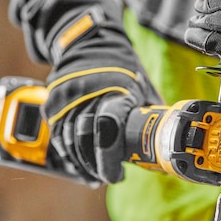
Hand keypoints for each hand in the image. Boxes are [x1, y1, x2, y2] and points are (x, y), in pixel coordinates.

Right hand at [43, 5, 160, 184]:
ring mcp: (67, 97)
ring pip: (68, 140)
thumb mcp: (144, 87)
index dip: (110, 157)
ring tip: (95, 174)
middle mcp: (88, 92)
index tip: (118, 175)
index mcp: (116, 90)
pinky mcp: (53, 102)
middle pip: (85, 139)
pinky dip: (67, 153)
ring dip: (81, 163)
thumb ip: (151, 114)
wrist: (93, 44)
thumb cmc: (124, 70)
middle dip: (96, 165)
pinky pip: (57, 135)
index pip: (108, 127)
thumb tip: (167, 144)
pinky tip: (79, 164)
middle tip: (108, 176)